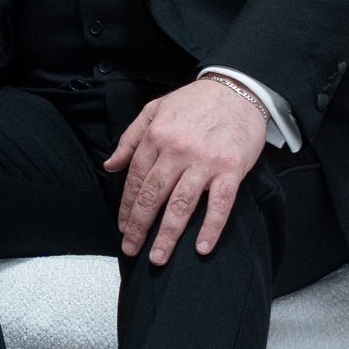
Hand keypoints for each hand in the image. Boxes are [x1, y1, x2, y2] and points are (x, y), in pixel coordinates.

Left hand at [104, 76, 269, 265]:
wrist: (238, 90)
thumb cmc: (195, 101)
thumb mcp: (155, 109)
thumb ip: (131, 138)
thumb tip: (110, 165)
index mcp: (156, 136)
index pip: (136, 179)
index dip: (127, 207)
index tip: (123, 227)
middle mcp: (177, 151)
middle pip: (153, 196)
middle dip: (139, 227)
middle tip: (131, 249)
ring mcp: (205, 162)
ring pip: (181, 204)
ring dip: (168, 235)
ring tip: (158, 258)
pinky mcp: (231, 169)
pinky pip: (220, 204)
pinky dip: (210, 227)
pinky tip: (201, 247)